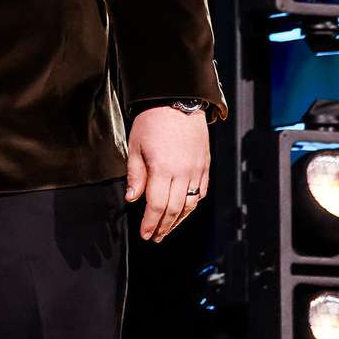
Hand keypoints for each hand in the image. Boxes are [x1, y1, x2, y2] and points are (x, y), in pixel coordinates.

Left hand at [124, 105, 209, 241]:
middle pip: (174, 209)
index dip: (150, 223)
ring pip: (190, 204)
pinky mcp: (205, 166)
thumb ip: (135, 174)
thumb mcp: (136, 146)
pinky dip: (192, 206)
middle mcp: (183, 173)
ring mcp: (197, 170)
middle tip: (154, 237)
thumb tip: (133, 198)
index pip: (157, 205)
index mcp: (163, 168)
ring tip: (167, 230)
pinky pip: (201, 192)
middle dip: (163, 226)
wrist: (178, 101)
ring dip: (178, 221)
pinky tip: (184, 212)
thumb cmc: (153, 121)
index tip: (144, 233)